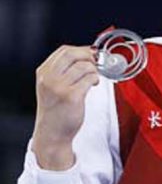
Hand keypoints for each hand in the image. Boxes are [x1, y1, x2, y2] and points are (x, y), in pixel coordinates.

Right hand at [32, 45, 99, 169]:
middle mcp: (49, 78)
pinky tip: (93, 84)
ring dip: (94, 70)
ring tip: (94, 78)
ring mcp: (59, 87)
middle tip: (96, 63)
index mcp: (43, 73)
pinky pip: (89, 79)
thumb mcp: (50, 87)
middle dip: (89, 56)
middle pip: (73, 54)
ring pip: (84, 66)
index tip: (91, 54)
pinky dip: (95, 79)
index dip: (81, 49)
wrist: (52, 133)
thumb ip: (62, 72)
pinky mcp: (72, 97)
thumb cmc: (55, 111)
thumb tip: (85, 56)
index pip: (63, 50)